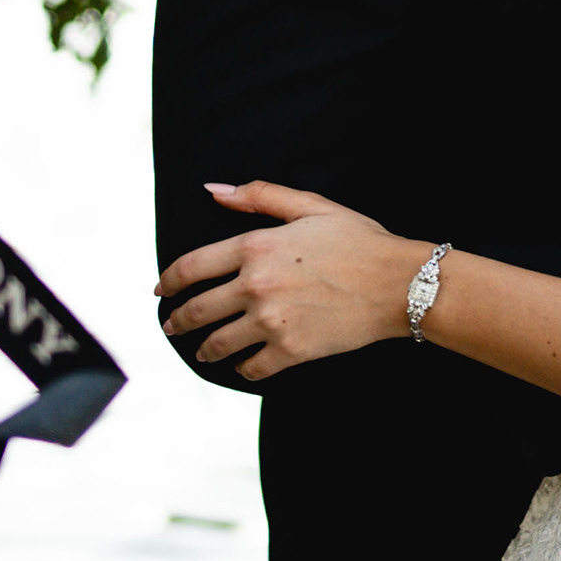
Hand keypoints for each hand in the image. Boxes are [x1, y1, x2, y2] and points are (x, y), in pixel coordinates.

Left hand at [156, 180, 422, 381]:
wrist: (399, 283)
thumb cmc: (359, 240)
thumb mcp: (311, 206)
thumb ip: (258, 196)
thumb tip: (213, 191)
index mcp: (256, 247)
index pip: (192, 267)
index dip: (169, 281)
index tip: (162, 291)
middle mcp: (255, 286)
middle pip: (197, 311)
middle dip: (177, 321)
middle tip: (172, 326)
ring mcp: (271, 322)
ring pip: (218, 344)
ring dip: (205, 349)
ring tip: (204, 350)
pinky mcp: (290, 351)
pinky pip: (250, 368)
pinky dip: (241, 369)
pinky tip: (243, 365)